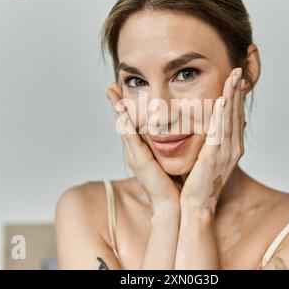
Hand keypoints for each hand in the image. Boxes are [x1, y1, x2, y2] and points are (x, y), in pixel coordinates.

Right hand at [105, 82, 180, 213]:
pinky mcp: (139, 160)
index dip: (125, 108)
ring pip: (123, 126)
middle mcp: (135, 151)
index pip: (131, 124)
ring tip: (111, 90)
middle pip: (122, 122)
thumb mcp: (169, 159)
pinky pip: (130, 137)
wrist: (173, 204)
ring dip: (116, 107)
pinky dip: (124, 122)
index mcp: (142, 150)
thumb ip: (170, 146)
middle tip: (110, 85)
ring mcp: (134, 155)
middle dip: (115, 103)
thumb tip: (178, 130)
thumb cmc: (173, 183)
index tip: (121, 89)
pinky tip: (121, 109)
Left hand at [180, 67, 246, 215]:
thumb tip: (216, 127)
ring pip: (230, 120)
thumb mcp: (209, 158)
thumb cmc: (199, 182)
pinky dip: (222, 116)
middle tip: (238, 70)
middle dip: (237, 91)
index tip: (236, 78)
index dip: (236, 97)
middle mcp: (233, 148)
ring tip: (233, 78)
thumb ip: (214, 142)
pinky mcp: (215, 158)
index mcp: (231, 147)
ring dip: (232, 97)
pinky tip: (222, 100)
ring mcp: (226, 153)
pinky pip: (219, 133)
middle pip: (236, 114)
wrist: (196, 205)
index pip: (235, 117)